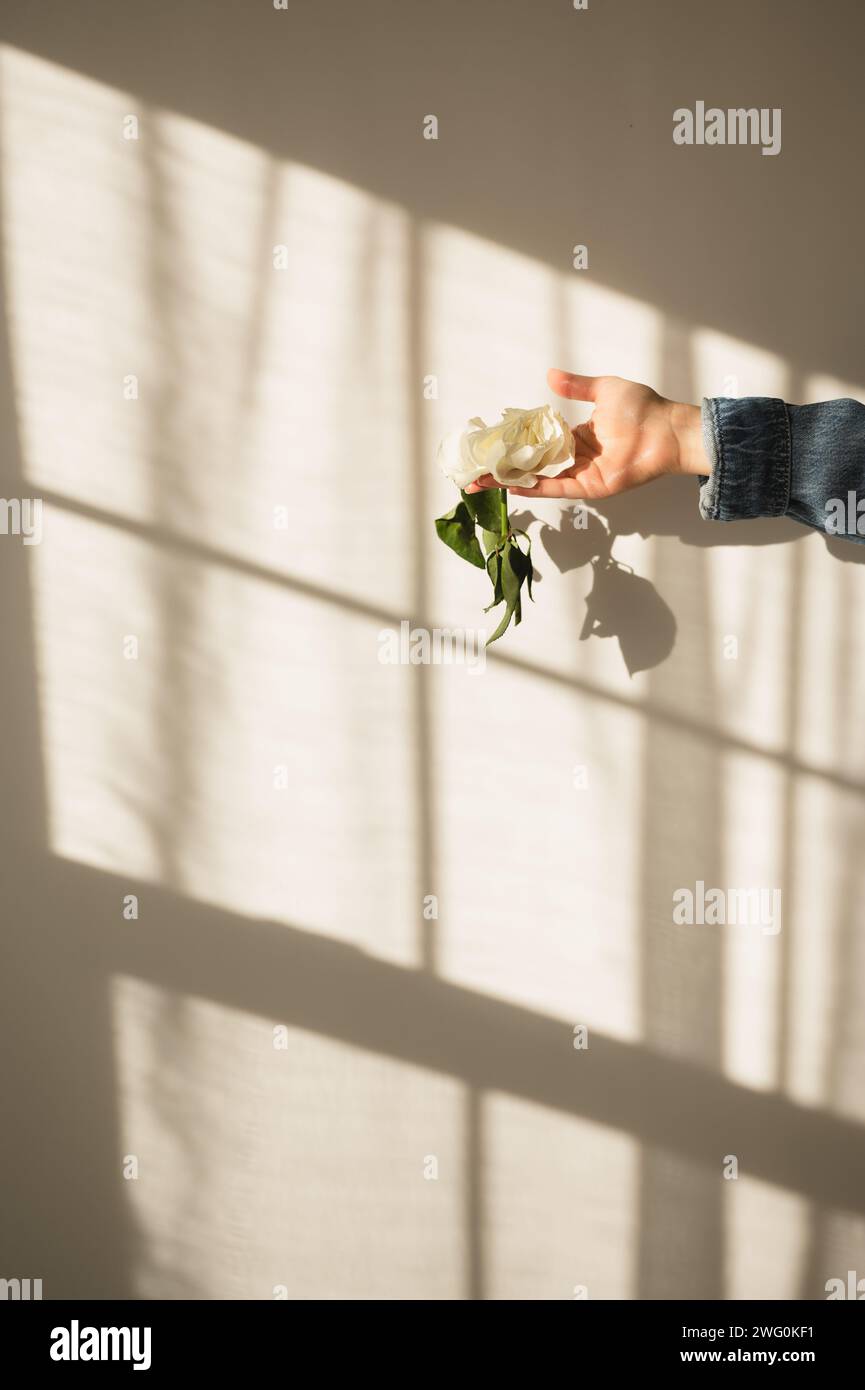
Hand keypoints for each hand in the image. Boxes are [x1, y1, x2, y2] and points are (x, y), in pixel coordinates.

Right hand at [465, 369, 706, 499]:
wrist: (667, 430)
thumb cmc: (643, 409)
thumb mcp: (603, 389)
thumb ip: (576, 386)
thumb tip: (550, 374)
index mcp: (578, 436)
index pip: (539, 442)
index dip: (515, 444)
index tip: (491, 443)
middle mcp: (577, 457)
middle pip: (532, 465)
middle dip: (503, 468)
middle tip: (474, 469)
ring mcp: (582, 474)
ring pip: (539, 480)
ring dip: (510, 481)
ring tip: (481, 481)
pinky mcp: (591, 486)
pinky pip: (557, 488)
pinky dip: (535, 489)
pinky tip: (511, 486)